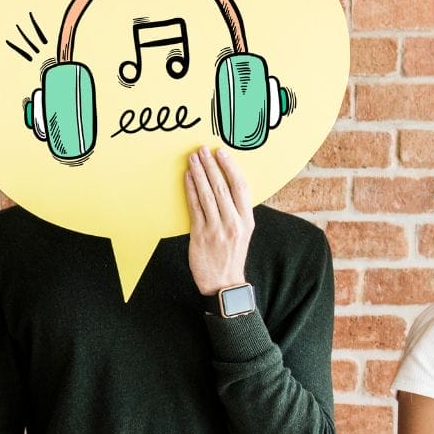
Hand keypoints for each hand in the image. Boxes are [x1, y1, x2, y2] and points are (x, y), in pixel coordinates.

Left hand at [184, 146, 254, 296]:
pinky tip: (187, 178)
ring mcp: (216, 229)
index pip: (240, 187)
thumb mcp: (243, 232)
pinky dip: (190, 190)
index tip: (221, 152)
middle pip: (222, 187)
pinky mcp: (200, 235)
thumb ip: (236, 211)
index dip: (230, 167)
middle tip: (202, 149)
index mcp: (247, 220)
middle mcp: (233, 222)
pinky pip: (194, 208)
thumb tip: (226, 185)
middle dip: (210, 166)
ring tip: (192, 159)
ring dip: (198, 174)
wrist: (224, 283)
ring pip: (207, 195)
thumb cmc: (231, 256)